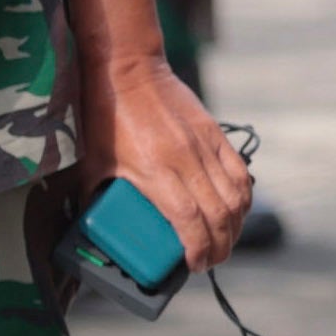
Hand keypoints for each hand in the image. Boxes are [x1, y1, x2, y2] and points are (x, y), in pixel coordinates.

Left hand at [83, 48, 251, 267]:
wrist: (127, 70)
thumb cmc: (105, 117)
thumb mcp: (93, 163)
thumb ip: (96, 197)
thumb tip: (92, 228)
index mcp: (154, 171)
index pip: (190, 221)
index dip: (198, 249)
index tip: (195, 265)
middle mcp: (186, 160)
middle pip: (219, 215)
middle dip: (220, 246)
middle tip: (211, 261)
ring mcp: (205, 146)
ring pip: (236, 197)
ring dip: (235, 226)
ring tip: (225, 240)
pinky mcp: (215, 134)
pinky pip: (240, 173)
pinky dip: (243, 197)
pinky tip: (237, 211)